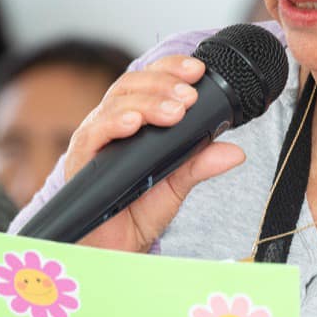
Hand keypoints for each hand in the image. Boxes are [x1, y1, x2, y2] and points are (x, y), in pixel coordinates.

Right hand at [61, 54, 246, 253]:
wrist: (115, 248)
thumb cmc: (138, 210)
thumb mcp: (178, 184)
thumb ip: (201, 164)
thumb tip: (236, 151)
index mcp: (134, 120)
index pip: (149, 81)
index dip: (170, 69)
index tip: (197, 70)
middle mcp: (112, 123)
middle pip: (131, 86)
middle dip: (162, 84)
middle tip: (189, 96)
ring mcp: (95, 139)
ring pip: (114, 103)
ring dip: (146, 102)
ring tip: (173, 111)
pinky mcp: (80, 160)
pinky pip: (93, 134)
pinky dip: (113, 124)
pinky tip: (133, 122)